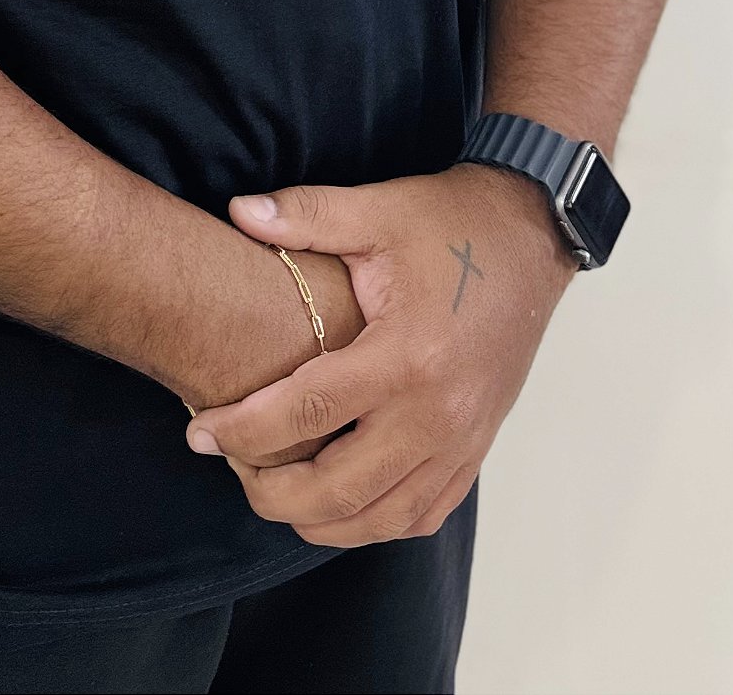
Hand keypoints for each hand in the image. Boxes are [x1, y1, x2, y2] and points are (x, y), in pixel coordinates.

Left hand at [181, 164, 575, 544]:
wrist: (531, 236)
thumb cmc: (453, 222)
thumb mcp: (378, 210)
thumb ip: (305, 215)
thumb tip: (236, 211)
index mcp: (407, 355)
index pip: (310, 412)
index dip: (245, 429)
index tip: (200, 430)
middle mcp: (437, 413)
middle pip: (339, 489)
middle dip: (270, 492)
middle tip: (226, 465)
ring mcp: (462, 440)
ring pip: (380, 517)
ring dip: (318, 520)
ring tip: (271, 489)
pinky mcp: (476, 449)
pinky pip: (420, 514)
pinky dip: (372, 522)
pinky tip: (337, 502)